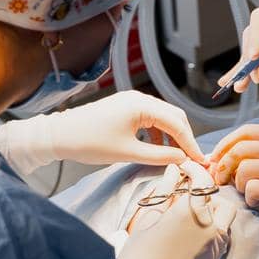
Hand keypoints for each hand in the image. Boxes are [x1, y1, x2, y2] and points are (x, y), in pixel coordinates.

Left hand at [0, 91, 207, 175]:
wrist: (58, 135)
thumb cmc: (90, 143)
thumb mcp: (127, 153)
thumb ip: (159, 156)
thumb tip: (182, 158)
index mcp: (142, 105)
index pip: (177, 123)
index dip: (190, 143)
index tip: (200, 160)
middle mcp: (140, 98)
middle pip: (174, 116)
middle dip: (184, 137)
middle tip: (192, 158)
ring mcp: (131, 101)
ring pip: (162, 117)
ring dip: (172, 135)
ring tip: (176, 155)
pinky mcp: (124, 107)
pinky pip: (150, 118)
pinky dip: (158, 132)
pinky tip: (157, 147)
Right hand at [116, 161, 233, 258]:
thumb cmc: (139, 257)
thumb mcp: (147, 219)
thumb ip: (164, 192)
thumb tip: (173, 172)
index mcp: (191, 211)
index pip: (202, 179)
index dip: (193, 169)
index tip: (183, 168)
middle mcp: (210, 224)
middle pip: (217, 196)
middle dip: (204, 191)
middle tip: (184, 192)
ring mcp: (216, 243)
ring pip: (225, 215)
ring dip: (212, 208)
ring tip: (189, 212)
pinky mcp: (215, 258)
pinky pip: (223, 233)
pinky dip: (214, 226)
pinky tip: (193, 230)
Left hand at [208, 124, 258, 233]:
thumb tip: (229, 158)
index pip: (246, 130)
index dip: (225, 145)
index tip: (217, 161)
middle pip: (239, 149)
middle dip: (223, 167)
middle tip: (224, 182)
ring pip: (243, 170)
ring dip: (241, 186)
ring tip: (256, 195)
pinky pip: (252, 191)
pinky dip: (252, 200)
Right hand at [217, 2, 258, 94]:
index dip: (255, 34)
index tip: (254, 56)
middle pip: (253, 33)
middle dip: (249, 54)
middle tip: (252, 75)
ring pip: (250, 47)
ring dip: (245, 67)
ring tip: (241, 86)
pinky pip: (255, 58)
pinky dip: (246, 70)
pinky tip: (233, 83)